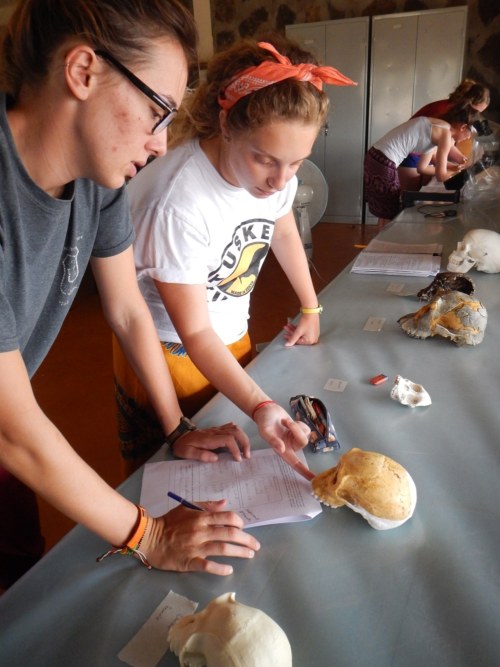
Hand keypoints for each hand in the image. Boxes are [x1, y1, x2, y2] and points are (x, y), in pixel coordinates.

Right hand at [143, 500, 259, 574]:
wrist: (150, 538)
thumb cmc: (170, 522)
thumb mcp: (187, 507)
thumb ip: (207, 505)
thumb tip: (225, 503)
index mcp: (201, 517)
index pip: (227, 517)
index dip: (239, 522)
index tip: (244, 527)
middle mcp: (202, 531)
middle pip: (230, 534)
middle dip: (246, 539)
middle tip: (256, 545)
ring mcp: (196, 547)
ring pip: (223, 549)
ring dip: (240, 552)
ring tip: (250, 555)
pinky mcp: (190, 561)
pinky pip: (208, 565)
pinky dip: (220, 568)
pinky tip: (230, 570)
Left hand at [172, 422, 250, 461]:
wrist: (179, 435)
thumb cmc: (183, 446)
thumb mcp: (187, 453)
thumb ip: (201, 455)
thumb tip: (216, 459)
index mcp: (209, 439)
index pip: (228, 439)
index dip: (235, 449)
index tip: (238, 459)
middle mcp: (214, 432)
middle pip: (235, 431)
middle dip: (244, 442)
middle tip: (247, 455)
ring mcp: (216, 429)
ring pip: (235, 428)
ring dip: (243, 438)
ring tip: (245, 450)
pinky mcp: (217, 429)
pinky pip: (231, 427)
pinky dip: (238, 434)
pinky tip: (239, 442)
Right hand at [253, 401, 310, 474]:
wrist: (268, 410)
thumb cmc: (264, 422)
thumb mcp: (265, 431)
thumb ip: (273, 440)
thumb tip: (282, 449)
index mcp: (283, 451)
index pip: (295, 464)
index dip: (304, 472)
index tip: (314, 479)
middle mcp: (291, 446)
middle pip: (303, 442)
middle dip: (296, 430)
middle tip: (285, 421)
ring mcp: (296, 438)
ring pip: (305, 434)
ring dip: (295, 425)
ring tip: (285, 421)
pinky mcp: (300, 430)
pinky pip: (306, 428)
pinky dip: (298, 423)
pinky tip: (289, 422)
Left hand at [282, 314, 319, 346]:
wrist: (311, 312)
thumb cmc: (306, 322)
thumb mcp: (298, 331)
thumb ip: (292, 339)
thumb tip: (287, 345)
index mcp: (310, 341)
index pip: (298, 341)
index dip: (290, 338)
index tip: (285, 335)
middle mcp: (313, 339)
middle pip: (299, 337)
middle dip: (292, 332)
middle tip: (286, 329)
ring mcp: (313, 334)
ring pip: (301, 333)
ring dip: (294, 330)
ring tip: (288, 325)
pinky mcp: (313, 329)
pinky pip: (304, 331)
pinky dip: (299, 328)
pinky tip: (293, 325)